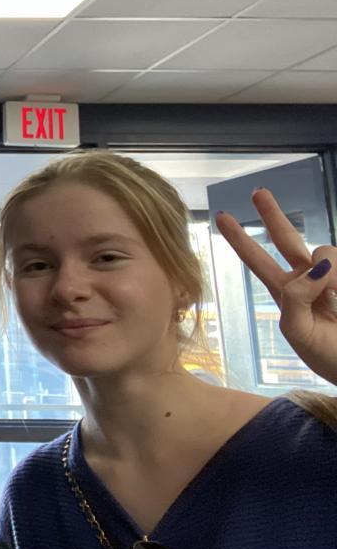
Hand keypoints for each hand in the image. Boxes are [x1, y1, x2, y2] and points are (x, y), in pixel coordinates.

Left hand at [215, 188, 336, 384]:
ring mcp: (333, 276)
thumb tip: (313, 269)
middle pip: (286, 238)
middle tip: (258, 193)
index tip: (222, 216)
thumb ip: (295, 299)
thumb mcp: (297, 332)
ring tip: (335, 306)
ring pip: (324, 254)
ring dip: (328, 277)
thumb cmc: (328, 355)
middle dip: (272, 215)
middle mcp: (308, 278)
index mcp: (286, 292)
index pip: (258, 260)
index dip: (240, 240)